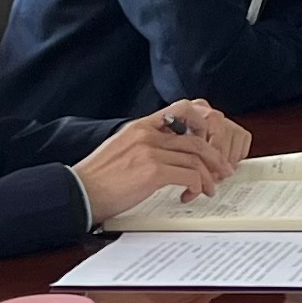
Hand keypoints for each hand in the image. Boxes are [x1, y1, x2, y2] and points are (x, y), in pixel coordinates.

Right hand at [74, 104, 246, 222]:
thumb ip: (145, 143)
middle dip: (215, 156)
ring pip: (196, 158)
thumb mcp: (122, 148)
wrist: (78, 193)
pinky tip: (193, 194)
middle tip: (223, 170)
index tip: (210, 141)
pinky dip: (197, 185)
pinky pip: (189, 175)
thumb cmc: (97, 178)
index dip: (203, 123)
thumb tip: (169, 151)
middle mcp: (148, 134)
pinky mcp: (152, 171)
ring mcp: (150, 151)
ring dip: (209, 176)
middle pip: (197, 138)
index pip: (182, 108)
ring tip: (210, 188)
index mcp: (141, 126)